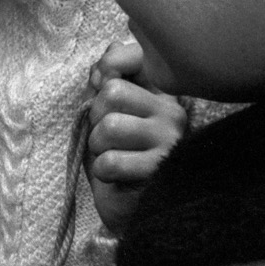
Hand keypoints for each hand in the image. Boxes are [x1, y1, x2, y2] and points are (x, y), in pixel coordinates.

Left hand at [85, 38, 186, 235]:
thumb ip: (99, 88)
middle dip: (94, 118)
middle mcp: (171, 111)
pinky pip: (111, 160)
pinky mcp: (163, 169)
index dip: (107, 65)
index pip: (135, 54)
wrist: (130, 211)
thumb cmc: (115, 159)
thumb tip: (99, 69)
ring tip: (110, 157)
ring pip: (110, 126)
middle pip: (111, 92)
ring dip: (97, 146)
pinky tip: (116, 177)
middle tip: (105, 138)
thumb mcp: (101, 117)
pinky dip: (102, 171)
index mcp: (157, 93)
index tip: (99, 85)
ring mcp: (171, 140)